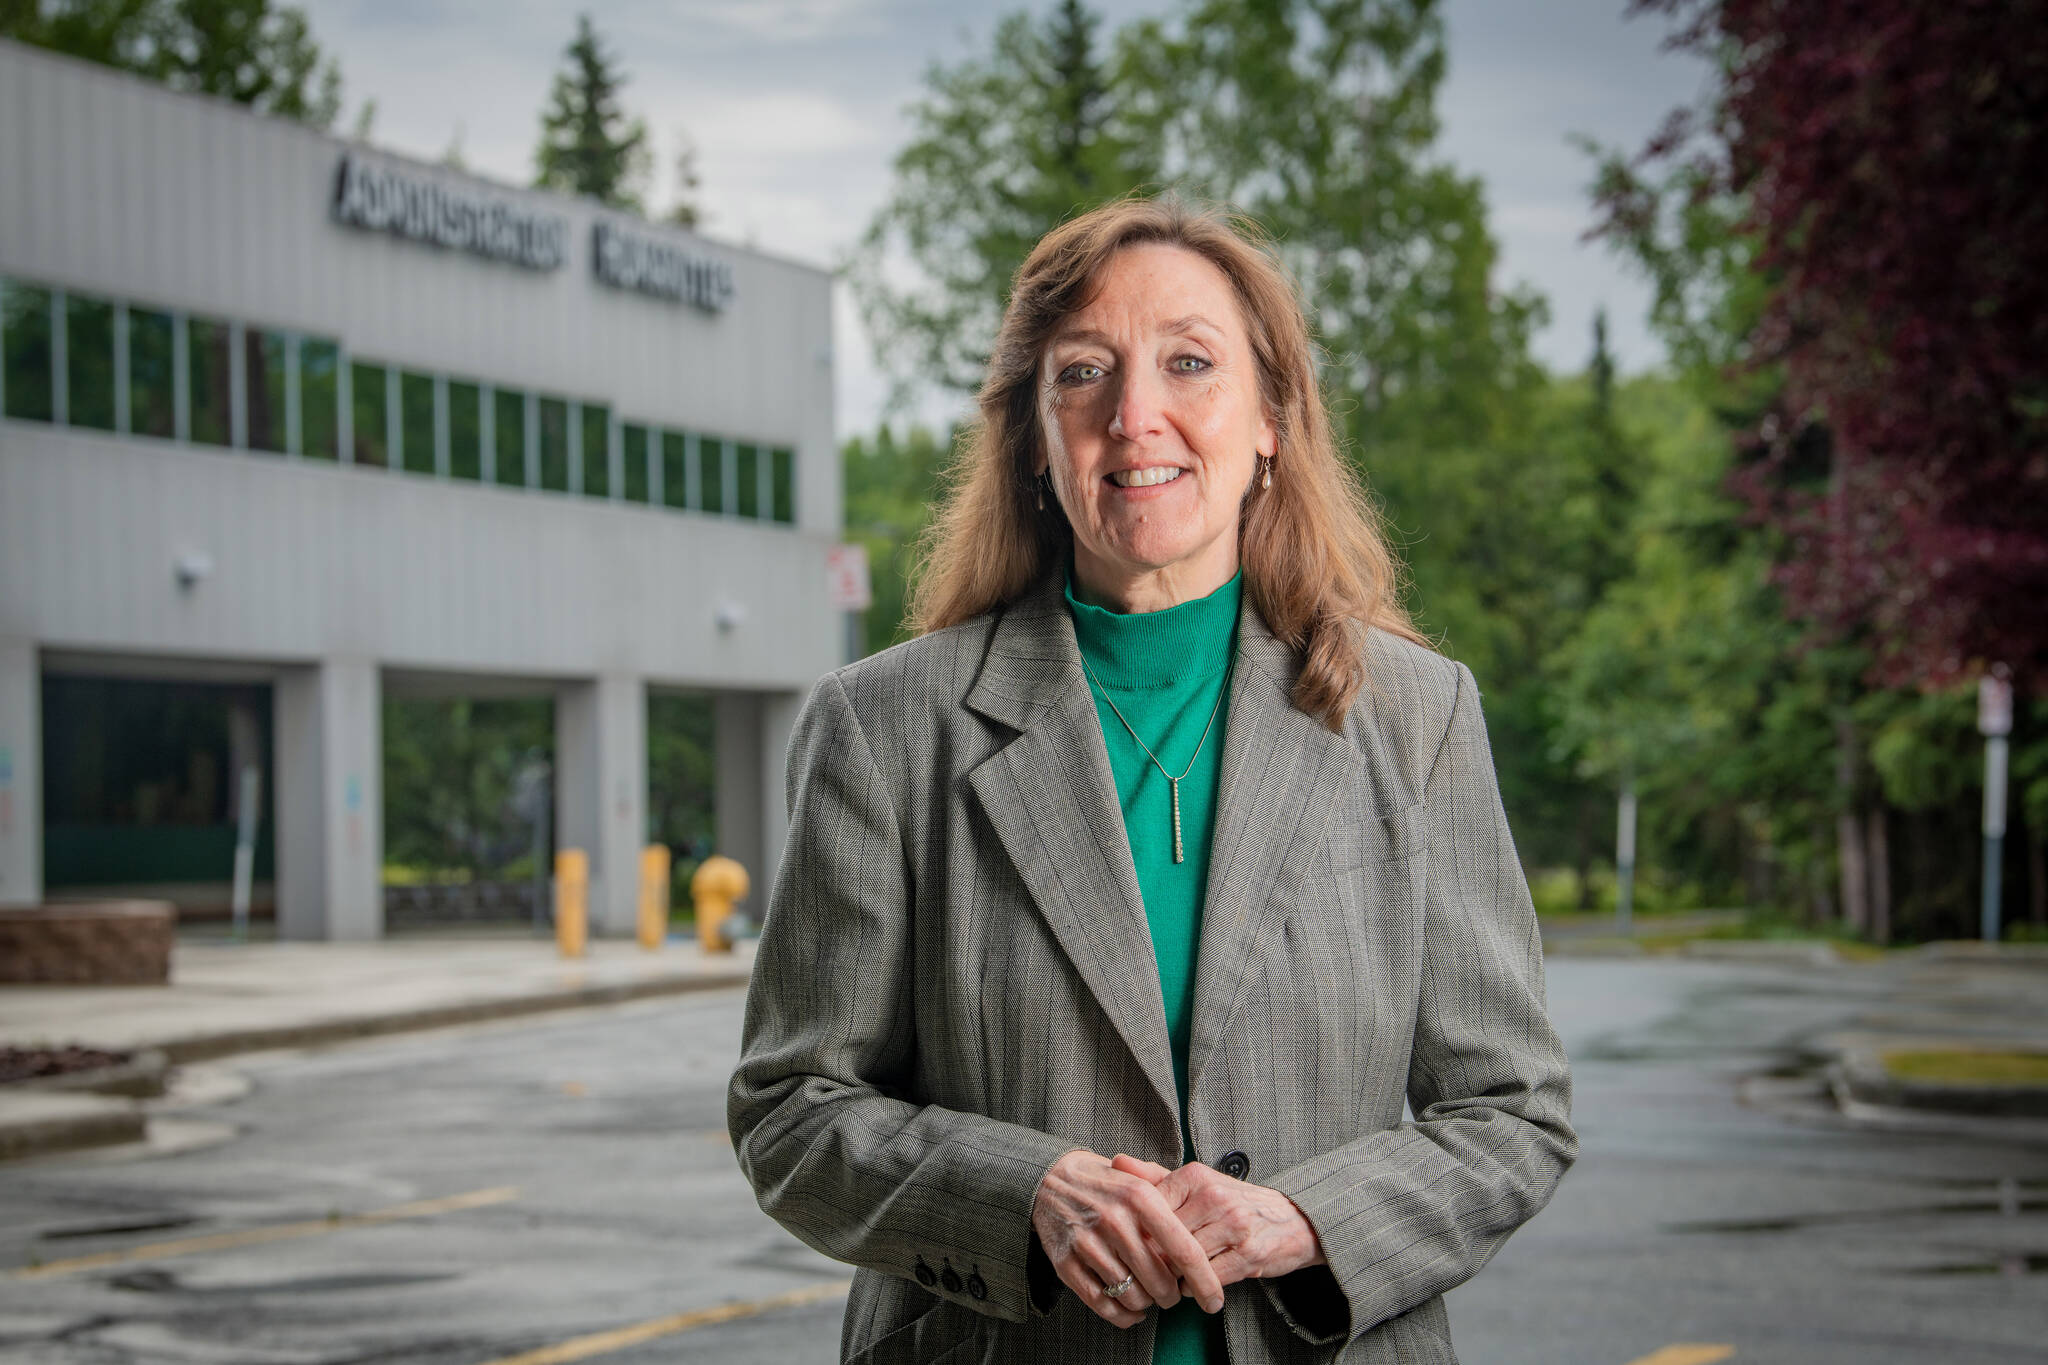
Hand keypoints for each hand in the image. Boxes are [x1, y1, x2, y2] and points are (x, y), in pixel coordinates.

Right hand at [1030, 1150, 1227, 1327]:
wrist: (1050, 1179)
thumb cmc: (1107, 1185)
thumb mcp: (1141, 1182)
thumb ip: (1174, 1207)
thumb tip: (1208, 1246)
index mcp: (1141, 1198)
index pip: (1184, 1251)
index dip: (1204, 1282)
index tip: (1214, 1301)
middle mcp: (1115, 1220)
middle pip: (1160, 1281)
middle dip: (1172, 1296)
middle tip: (1173, 1294)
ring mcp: (1088, 1242)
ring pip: (1132, 1296)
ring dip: (1146, 1304)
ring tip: (1149, 1296)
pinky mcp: (1066, 1262)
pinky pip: (1102, 1304)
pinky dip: (1122, 1316)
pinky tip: (1131, 1311)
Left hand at [1111, 1154, 1325, 1286]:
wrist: (1291, 1221)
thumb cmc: (1233, 1203)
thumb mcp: (1196, 1183)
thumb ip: (1155, 1176)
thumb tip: (1115, 1162)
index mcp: (1196, 1176)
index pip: (1150, 1210)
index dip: (1140, 1233)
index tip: (1136, 1244)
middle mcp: (1215, 1197)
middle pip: (1164, 1239)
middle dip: (1155, 1259)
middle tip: (1149, 1270)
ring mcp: (1234, 1226)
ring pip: (1184, 1262)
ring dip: (1175, 1276)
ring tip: (1174, 1277)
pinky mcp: (1249, 1255)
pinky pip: (1207, 1280)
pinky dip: (1196, 1288)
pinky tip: (1196, 1283)